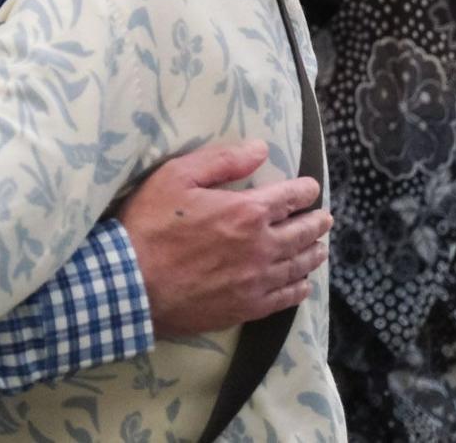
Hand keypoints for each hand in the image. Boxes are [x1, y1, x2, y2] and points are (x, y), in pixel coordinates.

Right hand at [117, 140, 330, 337]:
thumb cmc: (149, 224)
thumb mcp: (178, 176)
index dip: (305, 190)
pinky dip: (298, 288)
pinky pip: (284, 298)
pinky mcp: (246, 308)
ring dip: (313, 253)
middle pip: (301, 232)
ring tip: (320, 248)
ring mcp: (256, 280)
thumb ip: (223, 160)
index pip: (290, 197)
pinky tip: (303, 285)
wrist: (131, 284)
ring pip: (297, 265)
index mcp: (247, 211)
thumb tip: (261, 148)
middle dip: (316, 222)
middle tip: (325, 218)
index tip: (311, 188)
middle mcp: (261, 246)